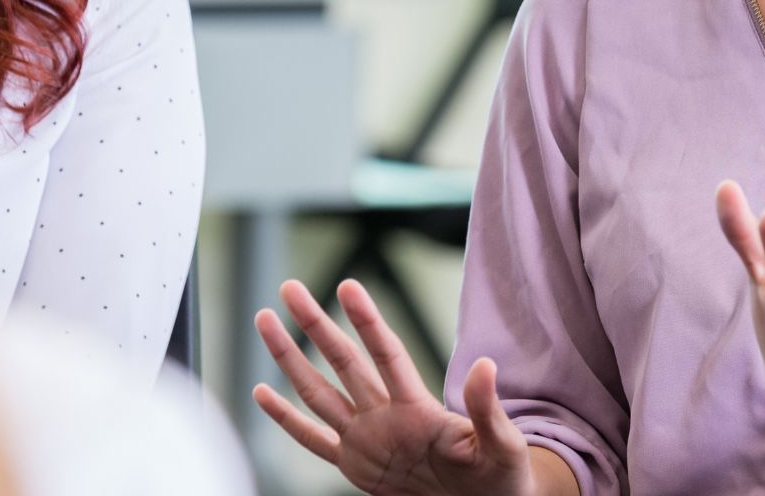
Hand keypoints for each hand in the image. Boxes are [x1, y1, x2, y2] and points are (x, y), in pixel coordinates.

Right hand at [253, 278, 533, 495]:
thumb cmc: (501, 477)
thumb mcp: (501, 446)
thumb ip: (486, 409)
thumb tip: (486, 366)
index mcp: (418, 409)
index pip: (386, 355)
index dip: (367, 322)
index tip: (348, 286)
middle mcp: (385, 415)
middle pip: (343, 362)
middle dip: (315, 325)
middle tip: (290, 288)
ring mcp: (366, 438)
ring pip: (318, 392)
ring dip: (291, 358)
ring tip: (266, 321)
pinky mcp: (354, 466)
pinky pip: (313, 440)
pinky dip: (286, 419)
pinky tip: (262, 392)